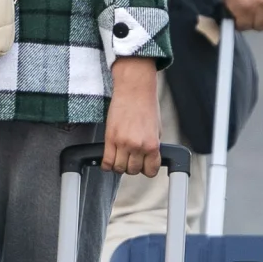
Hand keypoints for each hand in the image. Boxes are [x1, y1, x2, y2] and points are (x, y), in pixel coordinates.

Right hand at [102, 57, 163, 174]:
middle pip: (132, 171)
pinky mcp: (109, 138)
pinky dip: (107, 165)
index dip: (147, 169)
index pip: (150, 171)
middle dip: (132, 166)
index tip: (144, 165)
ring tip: (121, 157)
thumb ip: (152, 147)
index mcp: (152, 145)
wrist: (134, 90)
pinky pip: (106, 161)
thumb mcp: (157, 130)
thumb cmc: (147, 106)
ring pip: (118, 168)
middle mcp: (137, 146)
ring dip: (119, 166)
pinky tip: (109, 159)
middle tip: (131, 157)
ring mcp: (122, 143)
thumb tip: (147, 159)